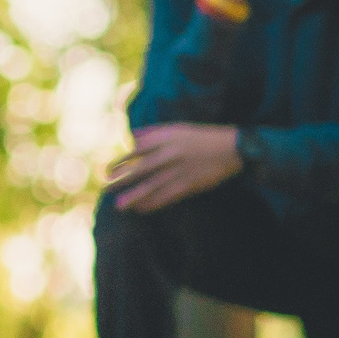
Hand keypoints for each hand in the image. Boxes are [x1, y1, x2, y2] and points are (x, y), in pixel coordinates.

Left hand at [107, 124, 242, 212]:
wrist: (231, 148)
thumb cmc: (200, 137)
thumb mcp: (176, 128)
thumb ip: (153, 132)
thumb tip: (131, 137)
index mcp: (166, 138)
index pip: (137, 150)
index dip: (121, 161)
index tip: (108, 170)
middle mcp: (171, 154)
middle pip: (141, 169)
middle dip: (123, 180)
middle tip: (106, 188)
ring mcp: (180, 170)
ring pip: (153, 186)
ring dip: (135, 196)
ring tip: (119, 206)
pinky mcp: (190, 184)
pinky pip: (167, 196)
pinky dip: (153, 203)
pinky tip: (141, 209)